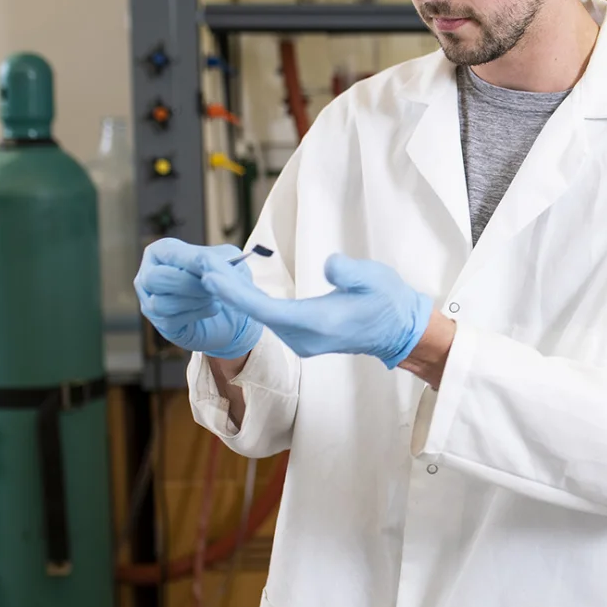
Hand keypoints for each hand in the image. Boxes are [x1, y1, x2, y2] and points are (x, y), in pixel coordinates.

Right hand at [133, 238, 263, 358]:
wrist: (237, 311)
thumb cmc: (225, 277)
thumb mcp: (225, 260)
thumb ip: (214, 258)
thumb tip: (207, 262)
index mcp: (160, 252)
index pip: (168, 253)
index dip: (192, 260)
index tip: (212, 264)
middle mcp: (148, 276)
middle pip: (155, 279)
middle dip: (188, 283)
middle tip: (212, 284)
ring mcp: (151, 303)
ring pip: (160, 303)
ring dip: (194, 300)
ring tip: (214, 296)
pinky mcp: (163, 324)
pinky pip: (170, 320)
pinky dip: (197, 313)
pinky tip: (214, 307)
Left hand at [201, 253, 432, 368]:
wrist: (400, 331)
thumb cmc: (389, 302)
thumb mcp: (375, 279)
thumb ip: (349, 272)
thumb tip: (329, 264)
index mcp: (318, 323)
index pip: (266, 310)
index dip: (237, 294)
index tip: (213, 277)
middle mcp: (305, 338)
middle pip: (259, 314)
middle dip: (231, 292)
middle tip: (205, 269)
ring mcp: (304, 342)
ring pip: (263, 319)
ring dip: (240, 299)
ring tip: (217, 276)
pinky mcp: (305, 339)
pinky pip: (273, 321)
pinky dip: (254, 305)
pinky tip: (242, 290)